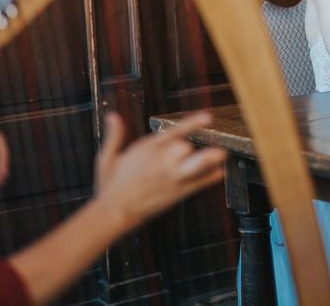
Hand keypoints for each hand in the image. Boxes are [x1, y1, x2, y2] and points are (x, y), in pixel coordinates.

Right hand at [95, 111, 225, 227]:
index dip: (192, 123)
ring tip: (223, 153)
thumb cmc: (109, 185)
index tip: (208, 117)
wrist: (113, 213)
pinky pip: (198, 184)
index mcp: (147, 149)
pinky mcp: (176, 194)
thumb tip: (113, 116)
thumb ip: (114, 135)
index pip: (174, 132)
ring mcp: (171, 179)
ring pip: (196, 165)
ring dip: (210, 159)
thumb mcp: (107, 157)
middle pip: (185, 148)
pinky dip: (211, 178)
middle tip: (193, 146)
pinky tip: (219, 173)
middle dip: (191, 146)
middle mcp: (161, 163)